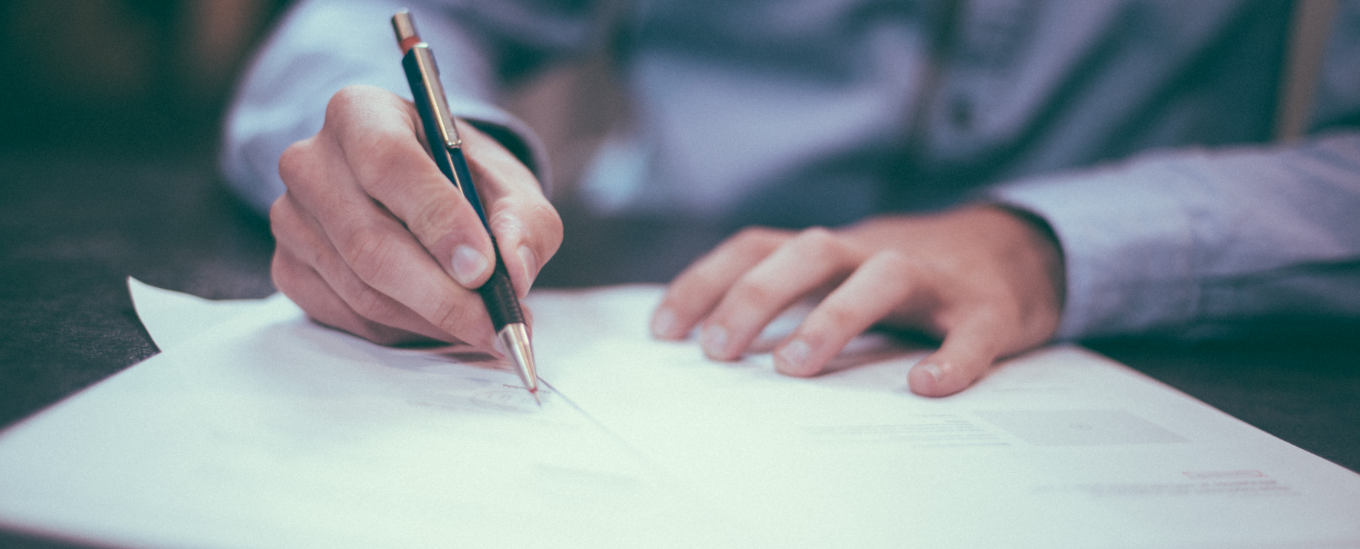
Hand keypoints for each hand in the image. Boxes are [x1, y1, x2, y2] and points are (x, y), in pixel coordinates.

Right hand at [270, 85, 561, 348]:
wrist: (422, 192)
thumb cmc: (464, 180)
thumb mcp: (510, 185)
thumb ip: (524, 221)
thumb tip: (514, 271)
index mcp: (361, 113)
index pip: (388, 163)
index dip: (437, 220)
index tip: (483, 268)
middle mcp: (311, 161)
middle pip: (369, 241)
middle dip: (442, 295)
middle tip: (496, 324)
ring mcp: (291, 218)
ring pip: (362, 289)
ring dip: (431, 319)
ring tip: (483, 326)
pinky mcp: (289, 268)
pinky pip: (348, 316)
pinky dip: (404, 331)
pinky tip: (440, 322)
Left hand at [649, 206, 1064, 396]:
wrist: (1019, 250)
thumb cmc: (909, 277)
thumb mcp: (842, 275)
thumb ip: (790, 297)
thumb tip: (711, 344)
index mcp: (833, 250)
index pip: (757, 247)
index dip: (707, 281)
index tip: (664, 330)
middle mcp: (875, 252)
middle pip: (810, 252)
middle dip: (756, 296)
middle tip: (718, 352)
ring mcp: (934, 279)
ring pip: (882, 277)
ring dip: (833, 317)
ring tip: (794, 367)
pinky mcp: (988, 309)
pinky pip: (971, 332)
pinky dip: (951, 358)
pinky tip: (926, 386)